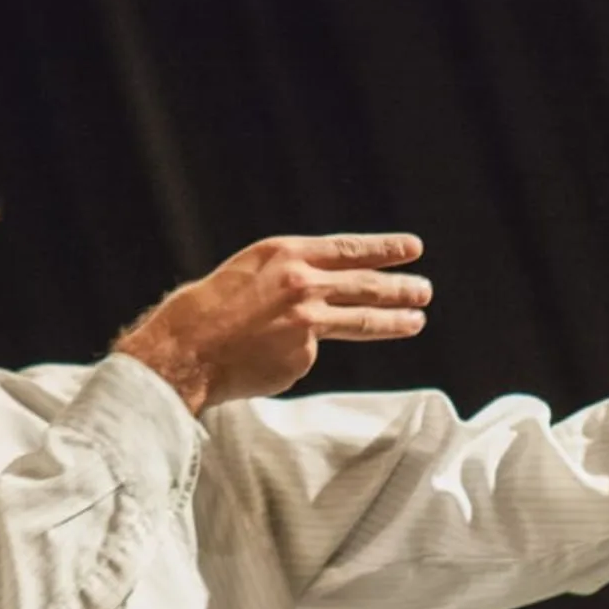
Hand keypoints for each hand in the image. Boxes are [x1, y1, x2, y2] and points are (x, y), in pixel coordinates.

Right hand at [114, 234, 431, 413]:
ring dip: (394, 321)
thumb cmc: (207, 307)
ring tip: (416, 321)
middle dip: (401, 288)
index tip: (412, 249)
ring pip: (360, 321)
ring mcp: (307, 323)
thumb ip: (290, 276)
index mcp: (287, 254)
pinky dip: (294, 357)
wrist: (184, 348)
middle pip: (366, 285)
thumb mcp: (251, 271)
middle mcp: (304, 284)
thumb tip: (324, 291)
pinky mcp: (302, 358)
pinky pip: (307, 355)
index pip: (349, 249)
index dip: (384, 249)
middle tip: (425, 290)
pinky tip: (267, 359)